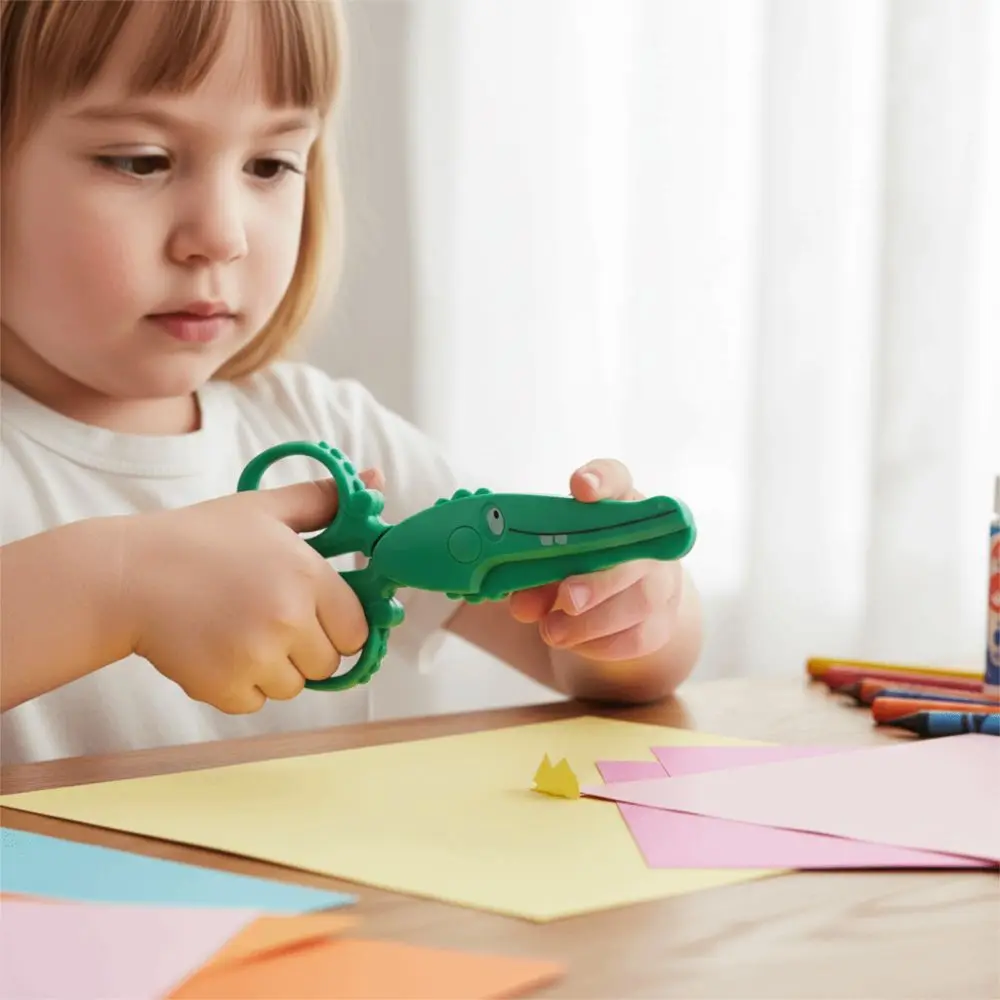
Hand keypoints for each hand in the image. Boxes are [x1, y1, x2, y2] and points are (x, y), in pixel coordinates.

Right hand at [122, 468, 384, 713]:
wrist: (127, 576)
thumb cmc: (200, 539)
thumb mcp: (266, 509)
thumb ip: (326, 500)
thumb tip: (378, 480)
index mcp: (308, 576)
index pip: (357, 629)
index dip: (337, 623)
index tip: (313, 613)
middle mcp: (289, 619)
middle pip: (329, 662)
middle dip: (307, 647)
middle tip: (269, 619)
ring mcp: (257, 657)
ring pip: (294, 686)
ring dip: (275, 669)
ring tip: (238, 632)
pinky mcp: (225, 687)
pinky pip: (256, 702)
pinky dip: (241, 686)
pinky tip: (217, 650)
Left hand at [508, 459, 682, 661]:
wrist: (623, 598)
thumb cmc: (580, 563)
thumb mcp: (553, 559)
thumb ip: (534, 575)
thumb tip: (522, 605)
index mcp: (618, 503)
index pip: (616, 478)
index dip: (600, 479)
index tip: (581, 487)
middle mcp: (649, 537)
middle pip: (636, 553)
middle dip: (599, 580)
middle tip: (566, 599)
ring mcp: (663, 580)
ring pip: (640, 601)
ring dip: (592, 622)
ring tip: (552, 632)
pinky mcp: (663, 622)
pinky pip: (640, 637)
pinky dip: (601, 644)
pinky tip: (575, 642)